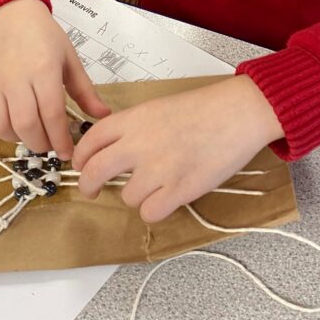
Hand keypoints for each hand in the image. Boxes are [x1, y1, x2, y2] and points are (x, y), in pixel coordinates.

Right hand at [0, 0, 109, 159]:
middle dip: (40, 143)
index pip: (52, 115)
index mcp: (44, 71)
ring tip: (29, 132)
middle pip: (26, 126)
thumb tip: (102, 115)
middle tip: (49, 144)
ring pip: (0, 126)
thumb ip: (85, 91)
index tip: (67, 152)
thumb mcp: (70, 59)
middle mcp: (15, 79)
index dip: (60, 140)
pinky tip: (6, 122)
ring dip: (16, 138)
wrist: (11, 14)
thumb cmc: (43, 35)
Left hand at [72, 75, 283, 223]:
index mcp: (133, 119)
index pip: (90, 141)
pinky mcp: (179, 190)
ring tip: (156, 184)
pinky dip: (156, 208)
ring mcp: (158, 168)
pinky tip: (168, 197)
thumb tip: (113, 150)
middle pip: (94, 172)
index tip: (81, 164)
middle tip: (92, 190)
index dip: (81, 157)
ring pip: (125, 196)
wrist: (238, 113)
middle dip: (88, 185)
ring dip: (136, 195)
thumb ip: (133, 128)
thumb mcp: (159, 107)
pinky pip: (149, 212)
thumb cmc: (206, 108)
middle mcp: (139, 144)